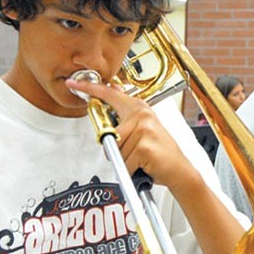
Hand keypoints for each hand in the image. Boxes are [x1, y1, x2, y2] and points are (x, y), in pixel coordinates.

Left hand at [65, 79, 193, 189]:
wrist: (179, 170)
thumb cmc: (161, 152)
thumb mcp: (145, 127)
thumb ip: (127, 113)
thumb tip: (112, 94)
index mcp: (140, 108)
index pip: (110, 94)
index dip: (90, 88)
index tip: (74, 83)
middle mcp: (142, 115)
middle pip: (108, 134)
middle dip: (118, 150)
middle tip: (136, 152)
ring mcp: (143, 130)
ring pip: (116, 151)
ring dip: (126, 161)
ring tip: (142, 159)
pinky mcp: (144, 146)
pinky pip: (124, 163)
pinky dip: (131, 170)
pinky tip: (145, 166)